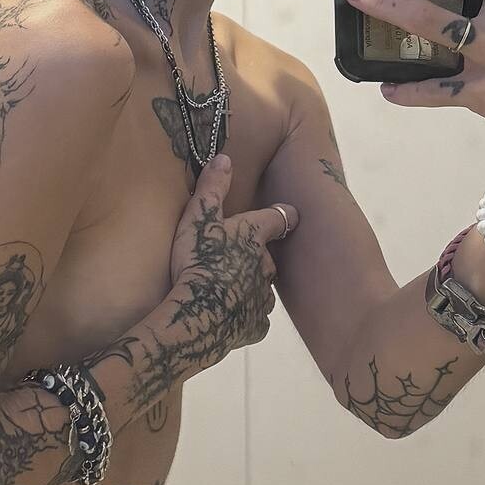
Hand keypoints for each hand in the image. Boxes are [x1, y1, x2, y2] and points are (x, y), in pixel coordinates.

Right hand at [168, 156, 297, 368]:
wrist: (197, 315)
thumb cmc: (197, 260)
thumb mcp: (198, 217)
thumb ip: (212, 188)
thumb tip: (225, 157)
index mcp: (255, 236)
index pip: (280, 218)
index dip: (283, 215)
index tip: (288, 215)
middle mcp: (266, 265)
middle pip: (268, 256)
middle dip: (255, 256)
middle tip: (231, 258)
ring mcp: (262, 298)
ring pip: (262, 288)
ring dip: (250, 286)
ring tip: (227, 288)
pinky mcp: (255, 326)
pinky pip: (255, 319)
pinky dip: (245, 316)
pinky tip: (231, 317)